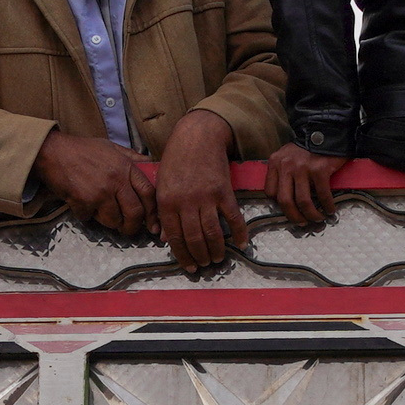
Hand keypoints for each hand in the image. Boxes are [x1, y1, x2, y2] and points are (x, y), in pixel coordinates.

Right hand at [34, 123, 158, 236]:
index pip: (148, 193)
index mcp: (125, 167)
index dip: (153, 211)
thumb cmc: (82, 149)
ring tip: (103, 214)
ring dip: (109, 222)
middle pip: (134, 212)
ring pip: (113, 220)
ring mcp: (100, 192)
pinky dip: (86, 215)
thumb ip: (131, 157)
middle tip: (128, 228)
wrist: (53, 151)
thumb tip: (149, 163)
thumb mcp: (111, 147)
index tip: (152, 222)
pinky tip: (82, 204)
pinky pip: (90, 218)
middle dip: (133, 225)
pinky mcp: (84, 201)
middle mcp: (116, 181)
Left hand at [150, 112, 245, 271]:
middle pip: (194, 239)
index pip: (175, 238)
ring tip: (218, 258)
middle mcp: (186, 203)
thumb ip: (162, 212)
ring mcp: (206, 198)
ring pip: (212, 233)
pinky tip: (242, 243)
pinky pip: (233, 217)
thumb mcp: (161, 185)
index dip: (183, 256)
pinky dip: (239, 232)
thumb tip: (163, 238)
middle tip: (205, 265)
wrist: (198, 136)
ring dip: (216, 250)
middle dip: (200, 256)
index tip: (189, 267)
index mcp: (168, 202)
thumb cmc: (176, 160)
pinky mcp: (224, 191)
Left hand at [271, 148, 342, 232]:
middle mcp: (286, 166)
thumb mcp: (287, 156)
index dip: (279, 205)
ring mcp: (303, 168)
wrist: (327, 131)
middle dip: (294, 217)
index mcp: (275, 163)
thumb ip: (282, 172)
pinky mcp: (319, 169)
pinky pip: (322, 194)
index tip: (289, 209)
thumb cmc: (307, 148)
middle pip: (285, 201)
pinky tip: (330, 209)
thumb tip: (285, 199)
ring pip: (303, 201)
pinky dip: (327, 206)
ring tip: (318, 219)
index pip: (270, 192)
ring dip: (312, 215)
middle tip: (302, 223)